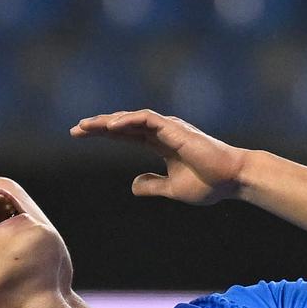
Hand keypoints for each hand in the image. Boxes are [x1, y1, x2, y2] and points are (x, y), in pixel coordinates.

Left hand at [69, 109, 251, 204]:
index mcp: (160, 144)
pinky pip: (146, 119)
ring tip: (86, 127)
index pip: (126, 135)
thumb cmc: (208, 183)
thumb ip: (153, 185)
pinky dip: (128, 121)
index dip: (103, 135)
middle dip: (98, 126)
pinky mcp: (175, 128)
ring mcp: (169, 128)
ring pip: (132, 119)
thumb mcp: (172, 189)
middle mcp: (162, 132)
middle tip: (75, 130)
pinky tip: (110, 127)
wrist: (231, 180)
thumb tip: (132, 185)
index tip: (80, 136)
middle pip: (124, 124)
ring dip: (108, 122)